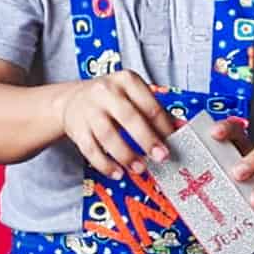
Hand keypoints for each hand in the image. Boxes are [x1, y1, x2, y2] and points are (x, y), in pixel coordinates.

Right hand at [59, 72, 176, 179]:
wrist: (73, 99)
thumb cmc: (110, 99)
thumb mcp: (132, 95)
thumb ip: (154, 111)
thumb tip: (180, 128)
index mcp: (126, 80)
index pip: (149, 105)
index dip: (163, 126)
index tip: (173, 142)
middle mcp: (106, 92)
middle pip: (129, 118)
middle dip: (147, 140)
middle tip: (161, 157)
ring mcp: (89, 110)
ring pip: (108, 135)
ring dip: (126, 155)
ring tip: (139, 168)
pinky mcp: (77, 128)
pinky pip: (91, 149)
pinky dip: (105, 164)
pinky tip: (117, 173)